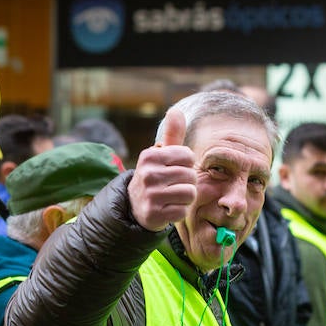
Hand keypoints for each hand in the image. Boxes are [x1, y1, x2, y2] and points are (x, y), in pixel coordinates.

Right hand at [128, 109, 196, 231]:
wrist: (135, 206)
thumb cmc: (155, 176)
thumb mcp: (160, 154)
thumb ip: (171, 134)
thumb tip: (176, 110)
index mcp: (150, 156)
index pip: (188, 155)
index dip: (186, 164)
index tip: (174, 169)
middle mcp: (148, 174)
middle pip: (191, 175)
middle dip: (187, 182)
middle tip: (173, 185)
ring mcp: (150, 195)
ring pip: (189, 193)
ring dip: (185, 198)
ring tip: (172, 197)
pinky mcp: (154, 215)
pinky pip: (182, 211)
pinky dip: (179, 212)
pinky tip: (167, 209)